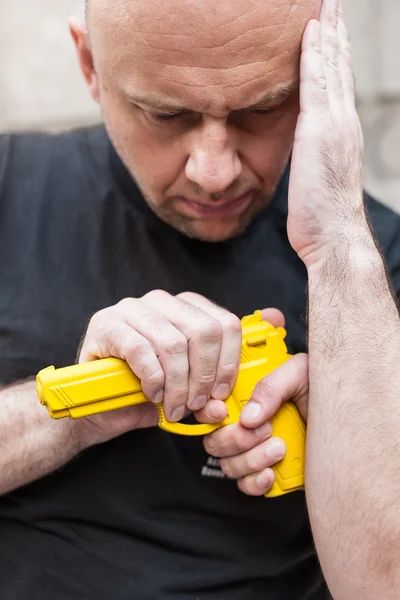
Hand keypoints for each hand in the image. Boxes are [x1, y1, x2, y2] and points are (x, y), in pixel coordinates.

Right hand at [76, 291, 241, 444]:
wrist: (95, 402)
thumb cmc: (140, 391)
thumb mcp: (182, 396)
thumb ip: (204, 400)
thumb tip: (220, 408)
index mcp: (186, 308)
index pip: (225, 323)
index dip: (228, 362)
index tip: (220, 391)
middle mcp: (161, 301)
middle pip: (204, 330)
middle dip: (204, 375)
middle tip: (196, 403)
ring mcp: (131, 309)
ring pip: (174, 342)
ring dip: (178, 383)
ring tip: (173, 406)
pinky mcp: (105, 324)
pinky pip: (141, 350)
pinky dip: (152, 379)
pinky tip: (151, 393)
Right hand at [203, 319, 307, 496]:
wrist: (351, 420)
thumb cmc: (324, 390)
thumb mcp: (301, 372)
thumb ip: (273, 385)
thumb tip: (249, 415)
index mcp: (247, 396)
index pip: (211, 406)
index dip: (208, 412)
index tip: (221, 412)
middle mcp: (247, 424)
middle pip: (215, 440)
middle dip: (235, 438)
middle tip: (266, 429)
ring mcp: (256, 450)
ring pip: (229, 465)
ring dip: (249, 460)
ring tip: (280, 448)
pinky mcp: (269, 472)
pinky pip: (247, 486)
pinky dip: (255, 482)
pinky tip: (271, 473)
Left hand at [287, 0, 369, 268]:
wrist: (333, 235)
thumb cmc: (322, 217)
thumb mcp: (318, 178)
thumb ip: (314, 156)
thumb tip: (303, 152)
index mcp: (342, 132)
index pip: (338, 84)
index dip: (335, 55)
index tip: (329, 29)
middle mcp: (344, 121)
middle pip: (340, 68)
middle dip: (336, 33)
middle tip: (332, 3)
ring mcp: (335, 123)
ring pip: (332, 67)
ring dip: (327, 32)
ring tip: (324, 5)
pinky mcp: (320, 130)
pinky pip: (316, 83)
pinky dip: (315, 55)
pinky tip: (310, 30)